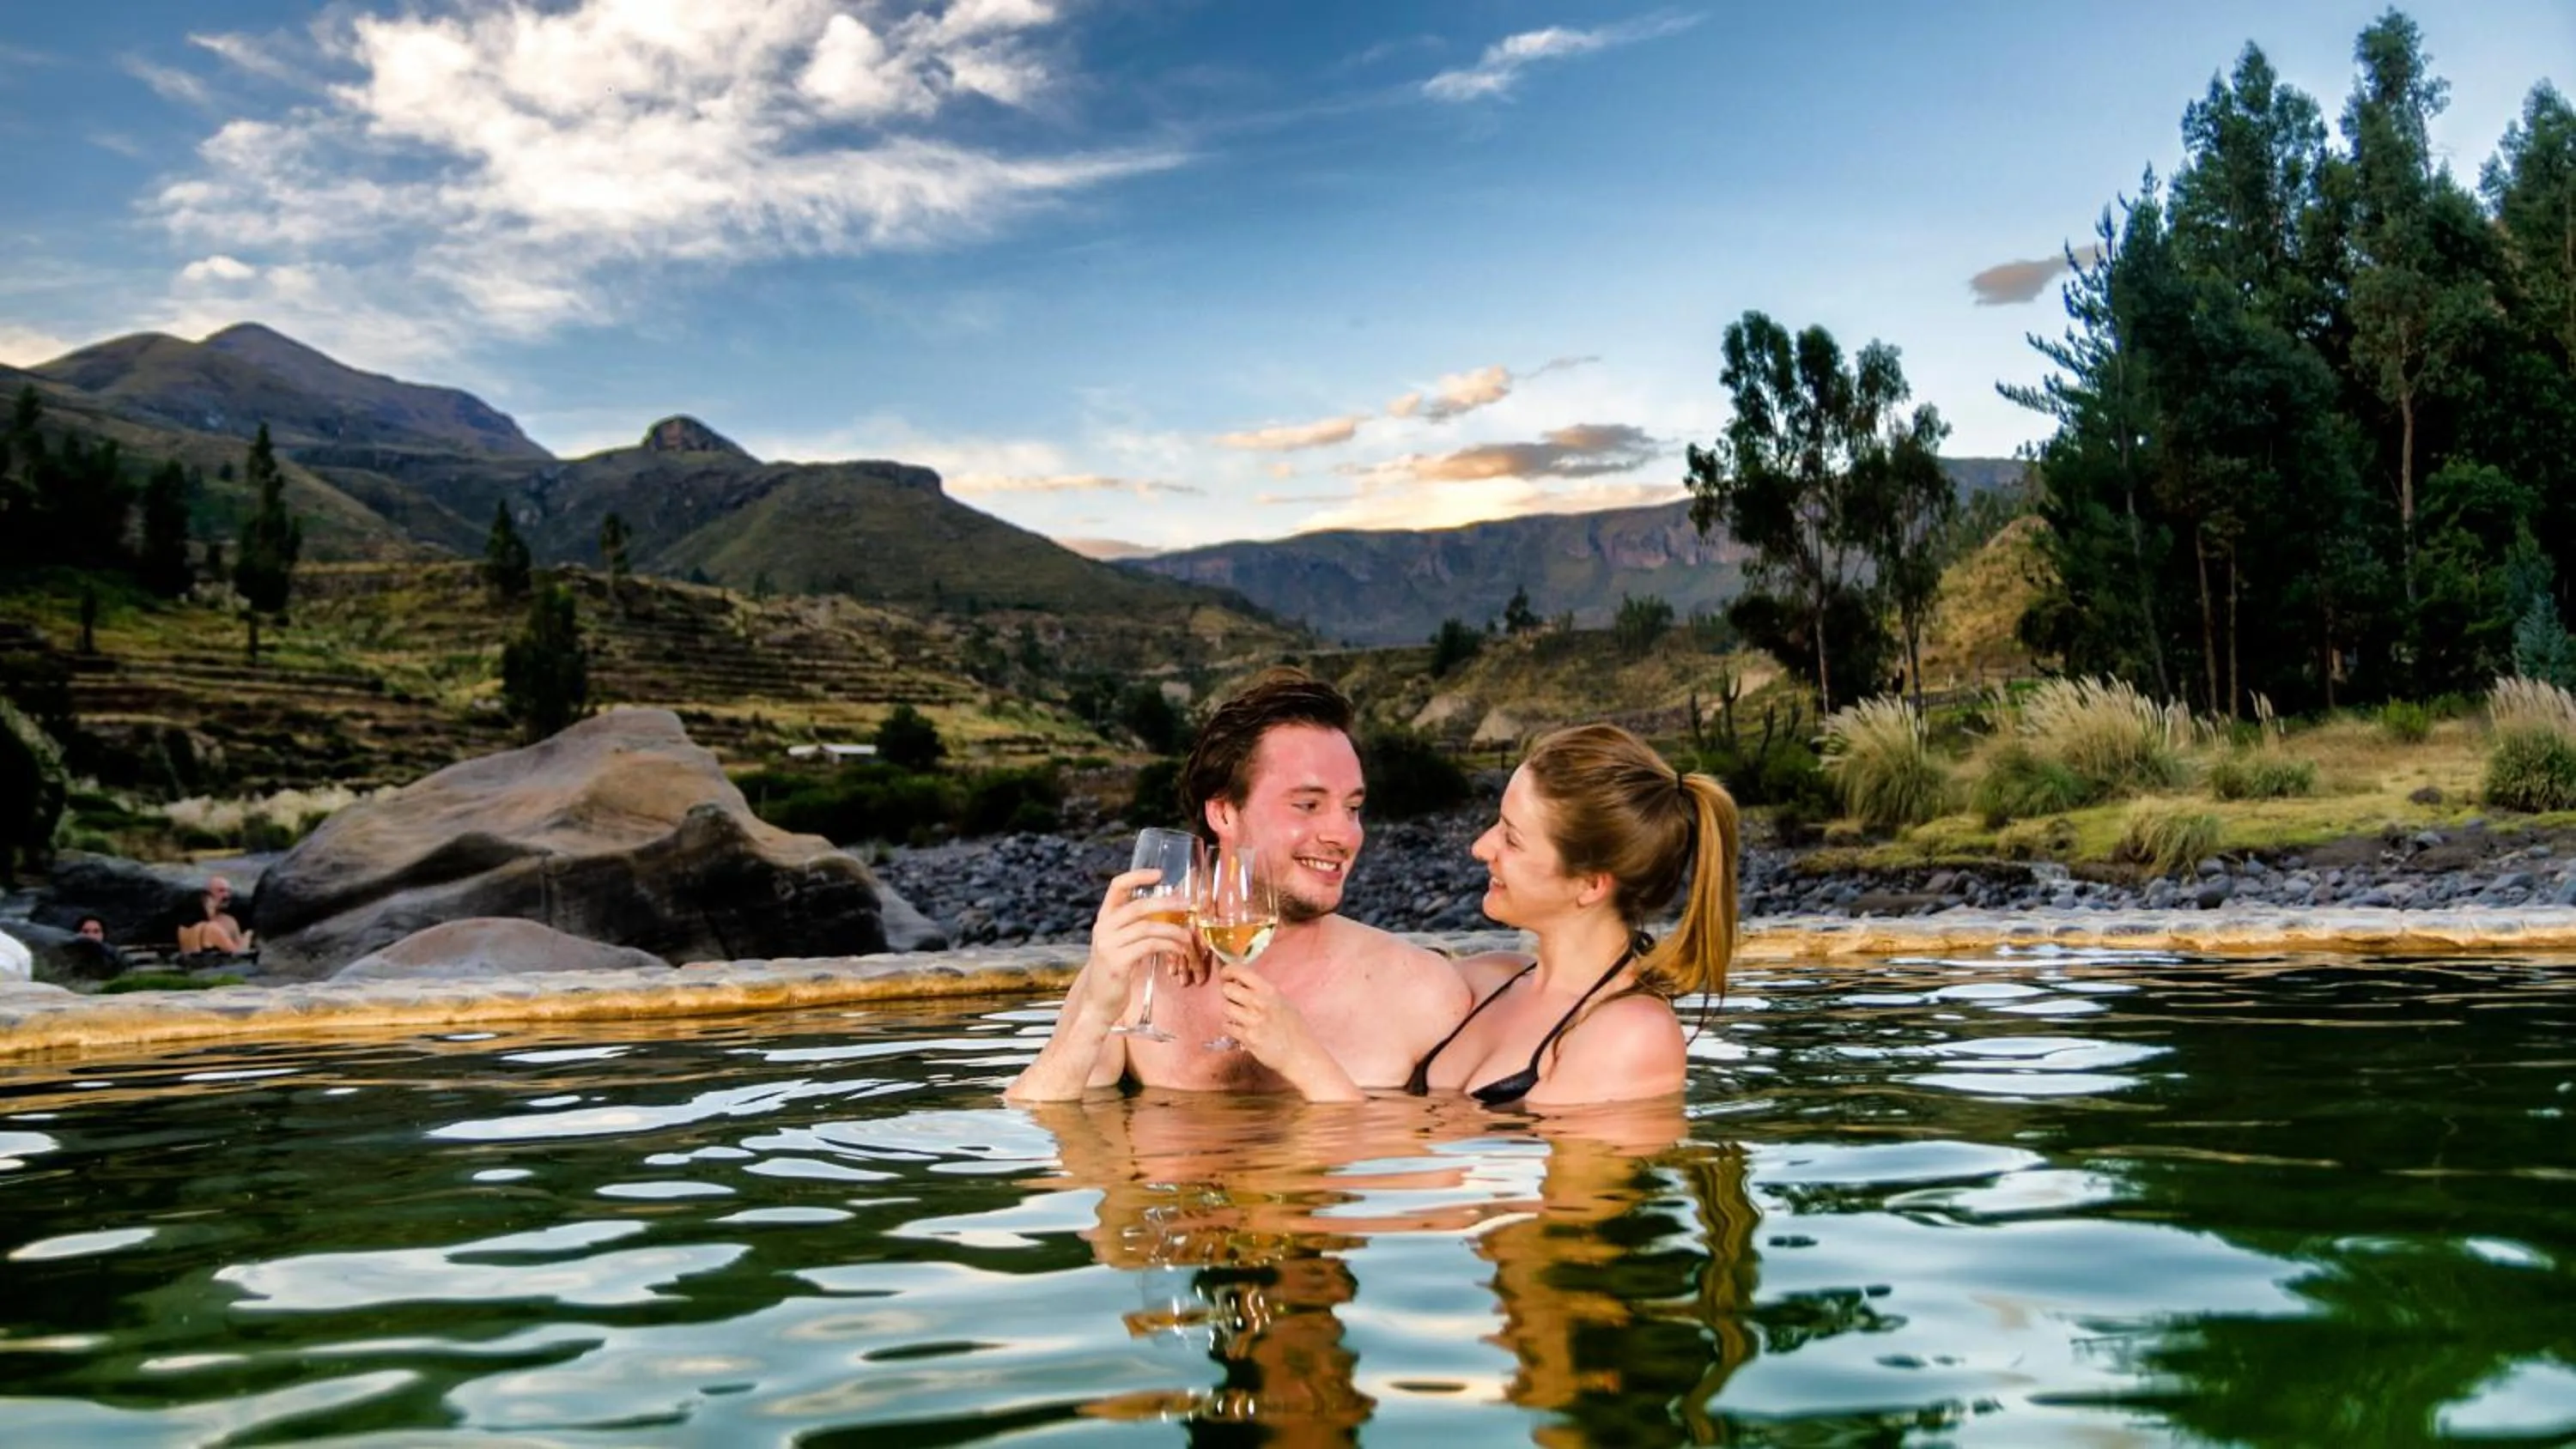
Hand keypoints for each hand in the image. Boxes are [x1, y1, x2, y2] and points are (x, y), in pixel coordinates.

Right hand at [1072, 868, 1198, 1023]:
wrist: (1098, 1002)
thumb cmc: (1115, 971)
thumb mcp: (1120, 943)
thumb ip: (1134, 926)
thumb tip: (1167, 910)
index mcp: (1104, 919)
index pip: (1116, 887)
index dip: (1137, 876)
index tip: (1159, 874)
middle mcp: (1103, 928)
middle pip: (1137, 906)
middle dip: (1165, 903)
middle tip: (1186, 905)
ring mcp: (1108, 945)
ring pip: (1147, 927)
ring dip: (1172, 929)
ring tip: (1187, 935)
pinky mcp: (1117, 963)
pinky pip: (1149, 945)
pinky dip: (1168, 944)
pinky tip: (1178, 949)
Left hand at [1216, 964, 1321, 1069]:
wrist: (1300, 1054)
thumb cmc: (1294, 1028)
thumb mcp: (1282, 1002)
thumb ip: (1261, 992)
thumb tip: (1239, 982)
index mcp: (1269, 991)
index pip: (1240, 971)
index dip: (1228, 971)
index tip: (1225, 976)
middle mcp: (1259, 1002)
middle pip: (1227, 989)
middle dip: (1228, 995)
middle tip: (1235, 1002)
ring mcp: (1253, 1020)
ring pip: (1225, 1008)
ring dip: (1230, 1013)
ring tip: (1241, 1019)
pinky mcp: (1247, 1037)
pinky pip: (1227, 1026)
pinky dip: (1231, 1028)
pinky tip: (1242, 1031)